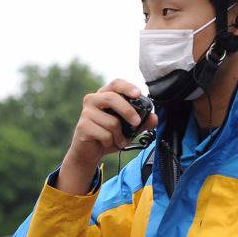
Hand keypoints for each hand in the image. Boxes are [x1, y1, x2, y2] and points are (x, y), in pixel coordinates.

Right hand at [58, 79, 158, 194]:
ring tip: (118, 140)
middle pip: (112, 99)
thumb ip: (142, 122)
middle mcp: (93, 100)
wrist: (90, 152)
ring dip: (119, 135)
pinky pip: (105, 135)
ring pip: (112, 122)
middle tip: (136, 123)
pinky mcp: (83, 127)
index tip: (138, 94)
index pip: (116, 84)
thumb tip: (154, 118)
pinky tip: (106, 143)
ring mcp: (86, 113)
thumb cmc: (108, 135)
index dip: (127, 87)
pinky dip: (111, 142)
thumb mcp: (129, 129)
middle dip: (128, 111)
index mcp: (104, 95)